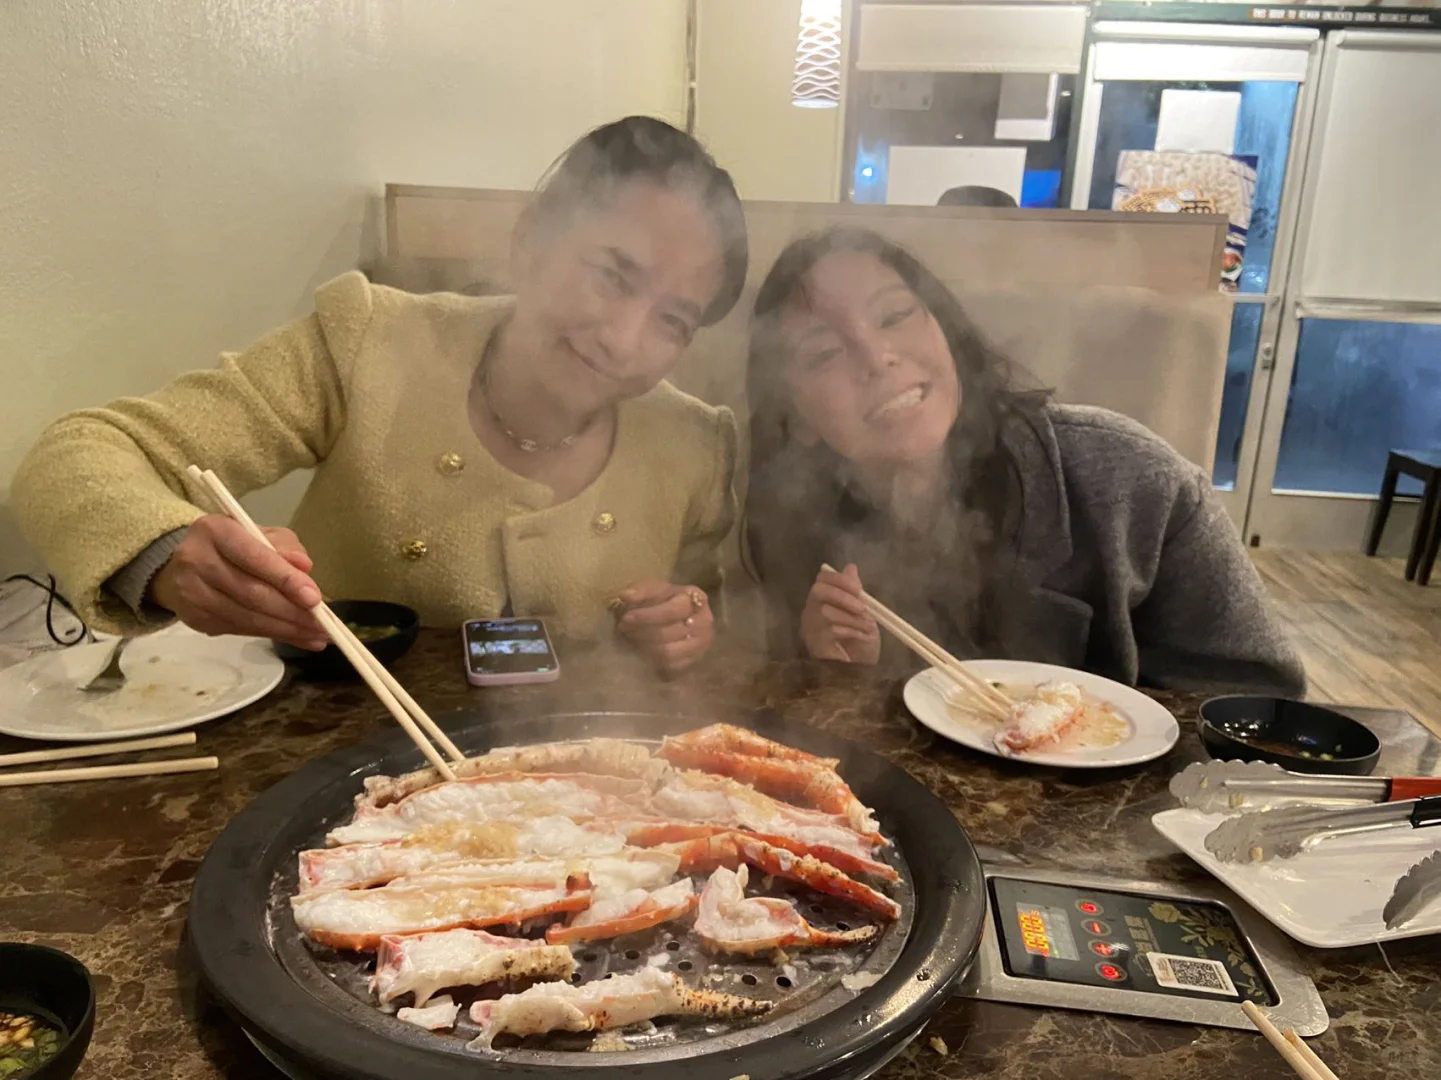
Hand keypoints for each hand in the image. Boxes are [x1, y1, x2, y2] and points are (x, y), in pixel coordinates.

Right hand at [149, 515, 327, 649]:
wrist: (182, 564)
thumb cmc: (232, 545)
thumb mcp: (259, 534)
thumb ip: (284, 546)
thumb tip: (305, 567)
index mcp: (215, 531)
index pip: (254, 557)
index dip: (285, 579)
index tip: (315, 598)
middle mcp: (197, 561)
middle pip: (251, 593)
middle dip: (292, 612)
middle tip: (324, 625)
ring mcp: (192, 593)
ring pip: (246, 617)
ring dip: (286, 630)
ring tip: (318, 636)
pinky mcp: (194, 619)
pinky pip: (240, 630)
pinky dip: (271, 635)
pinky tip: (296, 637)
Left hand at [614, 579, 713, 675]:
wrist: (674, 617)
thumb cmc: (662, 601)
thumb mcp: (651, 589)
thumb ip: (640, 590)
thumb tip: (626, 596)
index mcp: (694, 598)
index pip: (672, 610)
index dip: (647, 616)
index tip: (625, 618)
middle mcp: (704, 621)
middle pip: (670, 633)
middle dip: (642, 632)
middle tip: (624, 631)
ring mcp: (702, 643)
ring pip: (669, 652)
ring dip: (645, 648)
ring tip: (632, 641)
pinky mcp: (696, 661)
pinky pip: (671, 667)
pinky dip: (654, 662)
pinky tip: (643, 653)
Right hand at [801, 564, 878, 663]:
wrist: (861, 672)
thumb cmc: (860, 644)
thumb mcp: (862, 614)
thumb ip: (854, 592)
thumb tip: (851, 567)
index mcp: (822, 601)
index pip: (822, 580)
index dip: (839, 580)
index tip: (859, 588)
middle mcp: (811, 612)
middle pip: (818, 591)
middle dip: (842, 596)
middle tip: (862, 607)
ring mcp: (811, 629)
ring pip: (826, 612)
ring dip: (852, 618)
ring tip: (869, 627)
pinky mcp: (815, 645)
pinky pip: (831, 630)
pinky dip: (851, 631)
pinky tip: (863, 637)